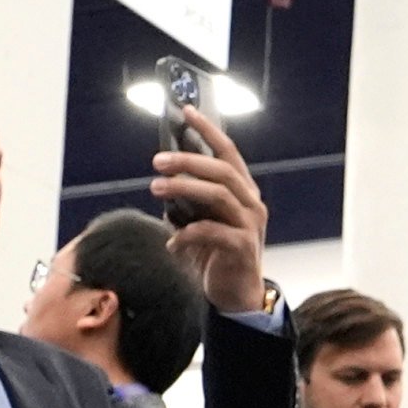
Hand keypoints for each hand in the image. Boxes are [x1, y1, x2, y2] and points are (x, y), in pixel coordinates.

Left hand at [151, 109, 269, 314]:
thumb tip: (164, 177)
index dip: (209, 130)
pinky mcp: (243, 248)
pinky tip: (171, 242)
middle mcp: (251, 204)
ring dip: (185, 188)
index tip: (187, 112)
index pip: (229, 152)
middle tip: (158, 161)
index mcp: (243, 191)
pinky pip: (212, 232)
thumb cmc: (216, 255)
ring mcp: (250, 225)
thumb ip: (192, 200)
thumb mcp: (203, 220)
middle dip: (188, 160)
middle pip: (222, 170)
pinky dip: (187, 234)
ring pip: (219, 195)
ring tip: (156, 188)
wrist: (235, 295)